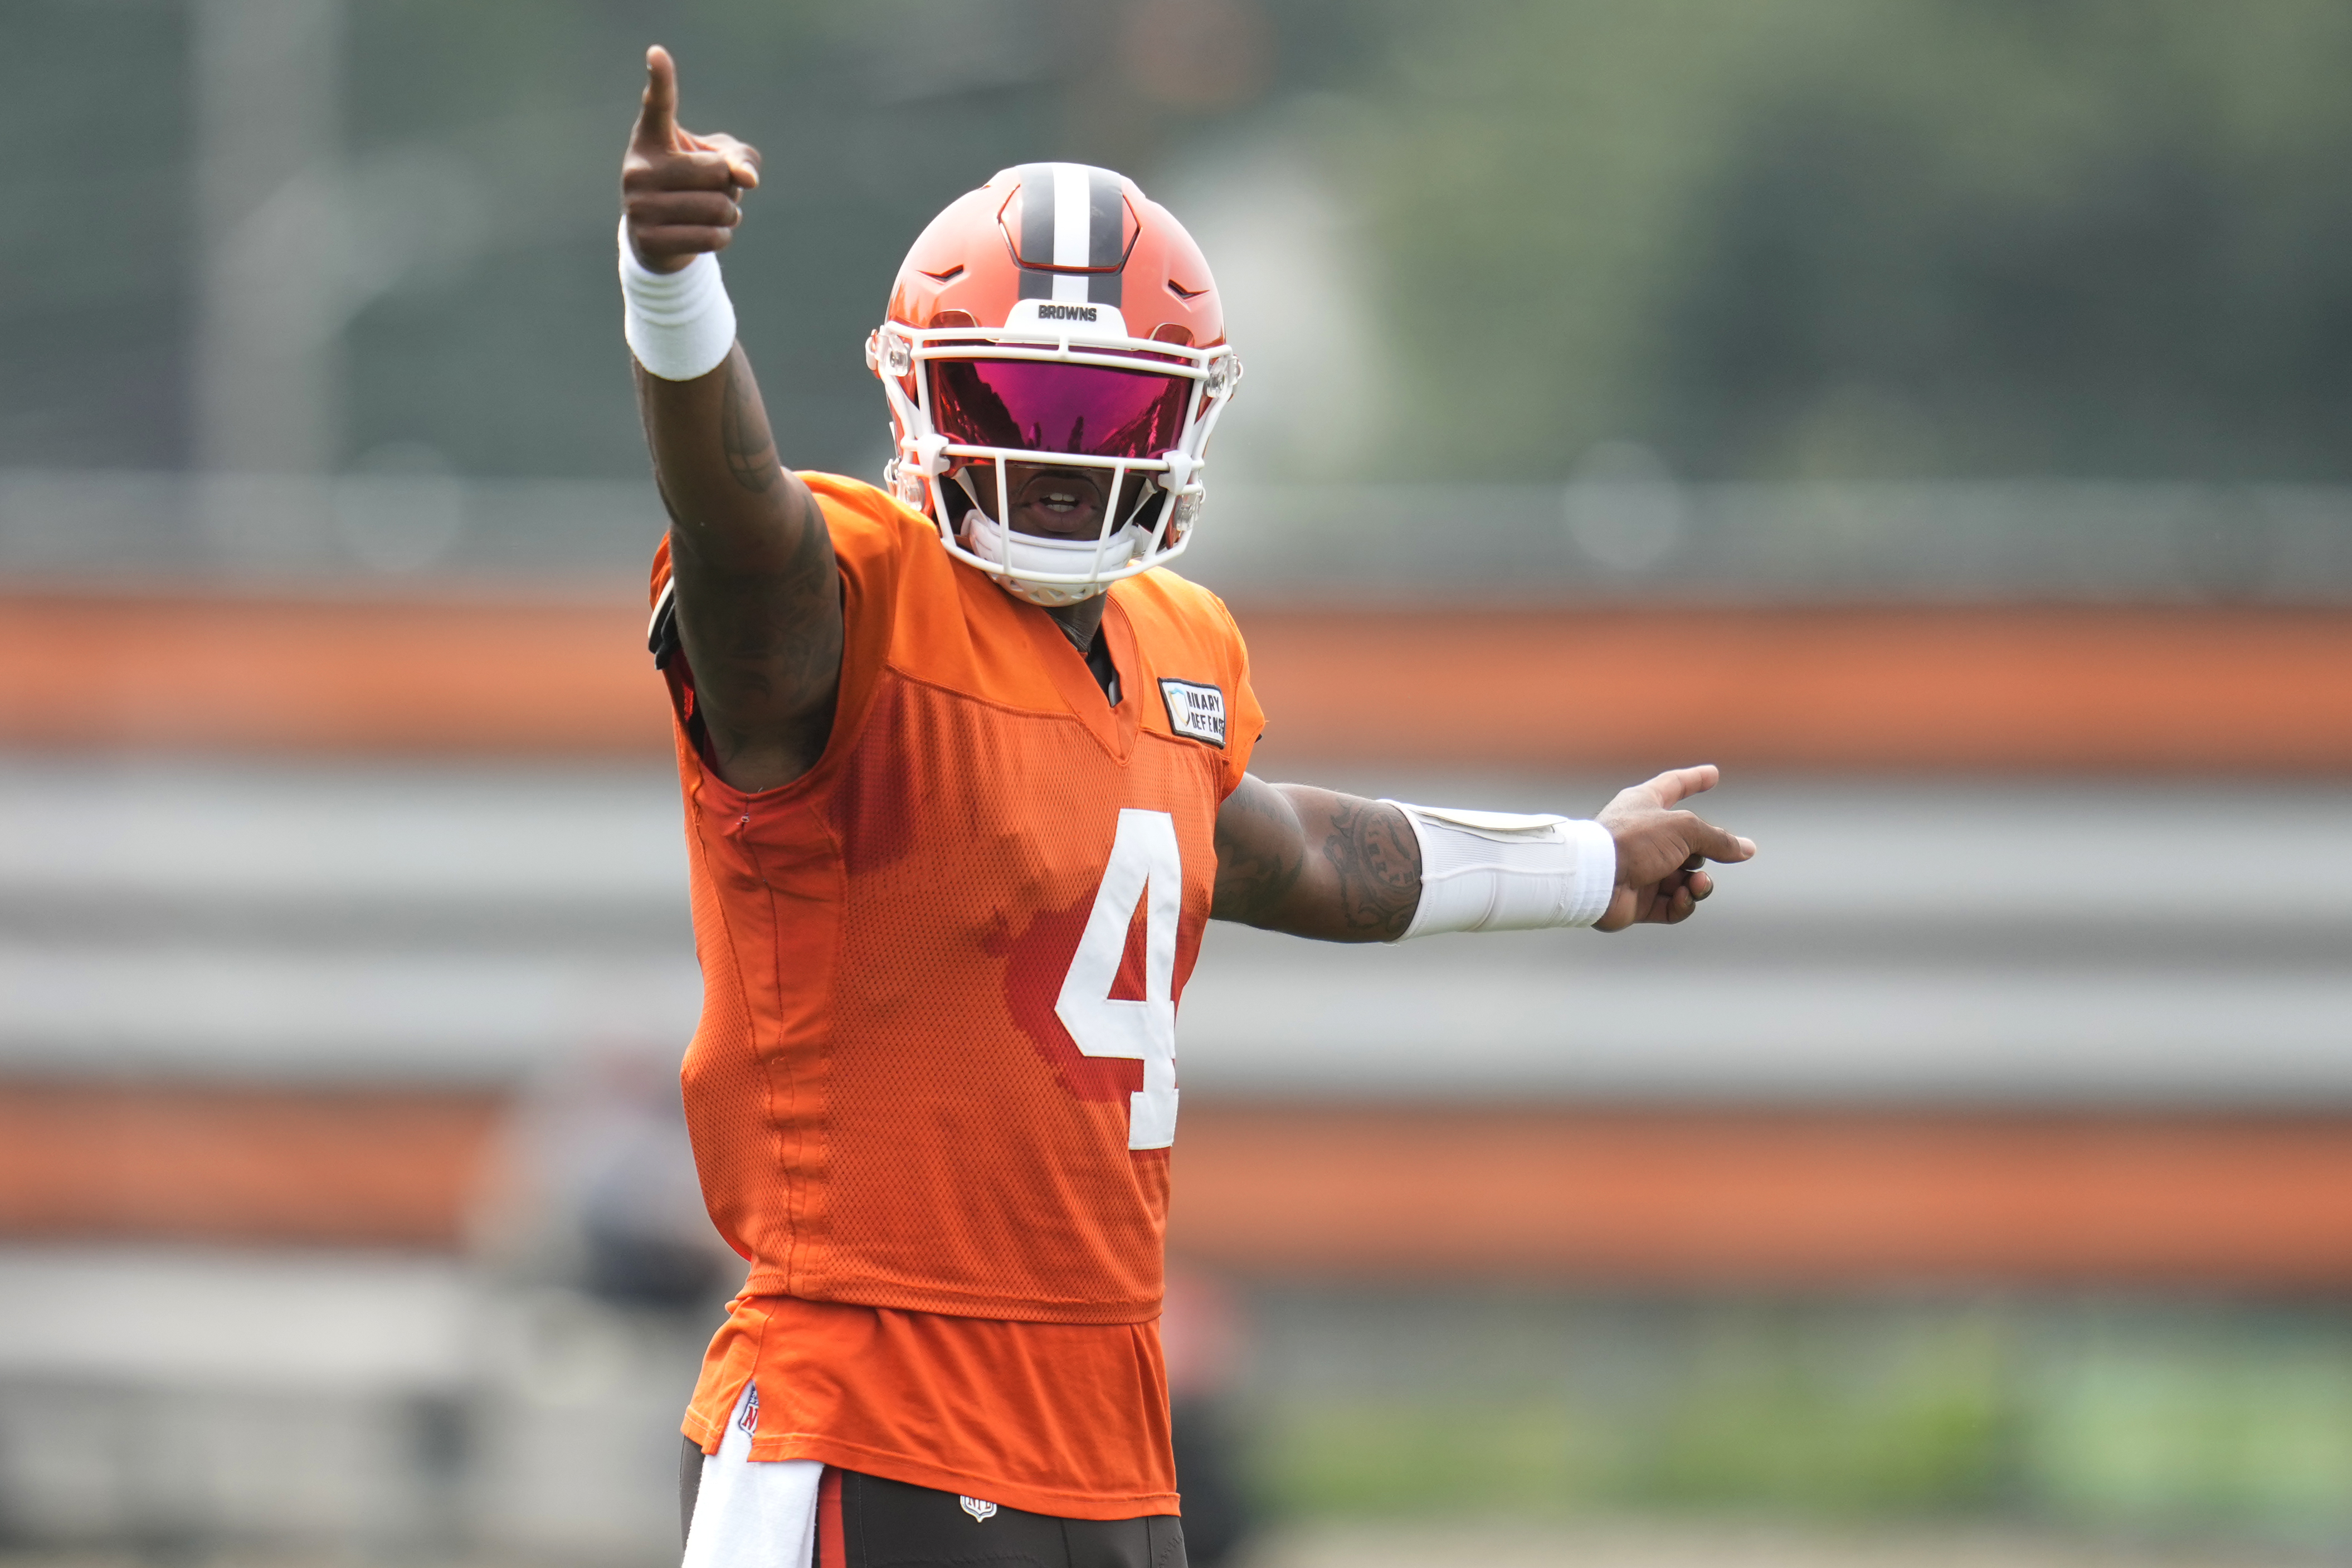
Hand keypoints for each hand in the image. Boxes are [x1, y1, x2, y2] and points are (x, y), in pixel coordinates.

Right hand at [622, 46, 761, 273]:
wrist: (660, 237)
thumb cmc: (693, 185)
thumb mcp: (719, 162)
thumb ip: (740, 159)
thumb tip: (747, 179)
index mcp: (652, 137)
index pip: (660, 104)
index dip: (662, 79)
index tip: (658, 53)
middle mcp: (638, 167)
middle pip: (718, 173)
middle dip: (729, 185)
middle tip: (710, 190)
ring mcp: (639, 205)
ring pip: (719, 208)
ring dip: (729, 213)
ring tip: (709, 212)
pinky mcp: (650, 239)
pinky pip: (713, 236)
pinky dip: (722, 235)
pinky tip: (705, 232)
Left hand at [1593, 764, 1754, 930]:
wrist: (1595, 878)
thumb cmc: (1634, 840)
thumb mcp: (1684, 829)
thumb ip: (1718, 839)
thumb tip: (1747, 849)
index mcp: (1644, 805)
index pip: (1674, 786)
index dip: (1694, 780)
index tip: (1712, 774)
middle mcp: (1643, 836)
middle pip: (1688, 843)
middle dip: (1707, 855)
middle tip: (1706, 859)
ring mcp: (1642, 870)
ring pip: (1686, 879)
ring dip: (1700, 883)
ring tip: (1697, 884)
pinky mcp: (1639, 902)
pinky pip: (1673, 905)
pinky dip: (1684, 903)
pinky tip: (1684, 897)